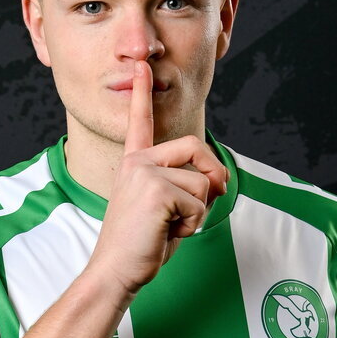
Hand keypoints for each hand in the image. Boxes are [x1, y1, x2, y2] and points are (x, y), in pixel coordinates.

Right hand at [87, 59, 227, 305]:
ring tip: (171, 228)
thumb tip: (220, 178)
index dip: (141, 93)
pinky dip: (193, 224)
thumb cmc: (141, 245)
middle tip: (212, 197)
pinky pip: (199, 202)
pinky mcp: (156, 190)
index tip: (140, 66)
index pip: (140, 122)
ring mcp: (144, 173)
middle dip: (214, 173)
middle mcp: (136, 162)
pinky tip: (168, 233)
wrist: (116, 271)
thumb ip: (188, 187)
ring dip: (199, 212)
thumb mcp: (167, 209)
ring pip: (203, 182)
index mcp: (134, 164)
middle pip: (196, 146)